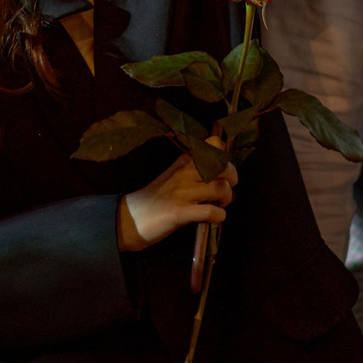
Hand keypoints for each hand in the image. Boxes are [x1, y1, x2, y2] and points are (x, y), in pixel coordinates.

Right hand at [116, 152, 236, 250]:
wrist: (130, 218)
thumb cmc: (154, 198)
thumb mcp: (173, 175)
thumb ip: (193, 169)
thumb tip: (222, 172)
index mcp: (183, 162)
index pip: (212, 144)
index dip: (224, 155)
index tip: (222, 170)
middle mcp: (184, 173)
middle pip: (223, 165)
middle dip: (232, 178)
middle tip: (226, 189)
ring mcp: (182, 193)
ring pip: (220, 188)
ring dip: (227, 199)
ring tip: (220, 205)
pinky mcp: (179, 213)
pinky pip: (210, 212)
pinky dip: (219, 216)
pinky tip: (214, 218)